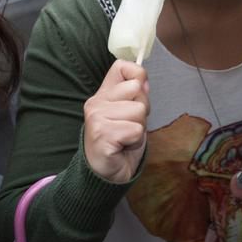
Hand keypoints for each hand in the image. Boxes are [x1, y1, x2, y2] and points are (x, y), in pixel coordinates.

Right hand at [83, 59, 148, 182]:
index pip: (121, 66)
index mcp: (102, 94)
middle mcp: (96, 103)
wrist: (106, 174)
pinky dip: (135, 141)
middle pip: (137, 89)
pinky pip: (135, 130)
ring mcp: (96, 118)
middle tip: (130, 125)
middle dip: (142, 110)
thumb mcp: (130, 114)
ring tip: (126, 137)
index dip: (138, 75)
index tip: (138, 93)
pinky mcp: (102, 135)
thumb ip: (136, 96)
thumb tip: (145, 80)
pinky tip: (123, 147)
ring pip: (138, 111)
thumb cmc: (120, 143)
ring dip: (139, 128)